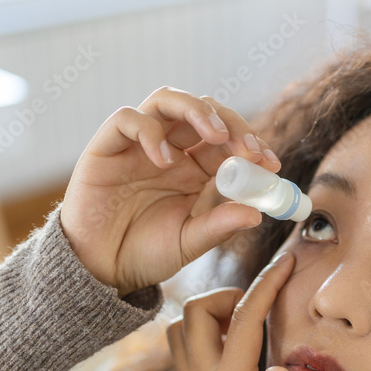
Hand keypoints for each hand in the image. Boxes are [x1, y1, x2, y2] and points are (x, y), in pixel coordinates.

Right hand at [59, 86, 281, 295]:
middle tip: (248, 148)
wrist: (100, 270)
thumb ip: (220, 225)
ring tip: (216, 136)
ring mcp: (139, 144)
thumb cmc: (146, 253)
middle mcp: (170, 149)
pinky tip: (165, 160)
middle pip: (204, 111)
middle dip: (231, 123)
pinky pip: (127, 119)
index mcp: (195, 168)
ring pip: (168, 100)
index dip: (250, 143)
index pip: (227, 138)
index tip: (270, 162)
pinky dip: (150, 131)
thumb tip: (257, 214)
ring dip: (197, 110)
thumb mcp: (190, 243)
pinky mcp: (107, 146)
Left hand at [165, 250, 295, 370]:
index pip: (243, 322)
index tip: (286, 263)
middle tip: (258, 307)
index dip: (265, 286)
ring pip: (181, 326)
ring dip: (210, 312)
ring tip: (244, 325)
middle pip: (196, 312)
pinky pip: (184, 345)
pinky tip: (232, 345)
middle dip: (228, 295)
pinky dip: (204, 330)